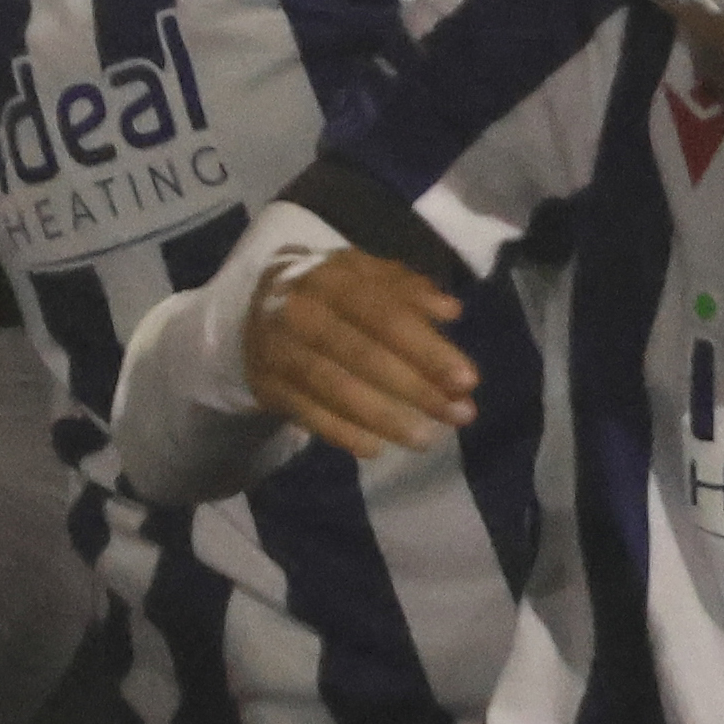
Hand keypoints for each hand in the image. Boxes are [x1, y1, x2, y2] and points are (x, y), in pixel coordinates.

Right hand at [243, 248, 472, 456]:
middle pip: (363, 354)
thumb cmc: (330, 293)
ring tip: (425, 439)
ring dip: (383, 418)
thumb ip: (408, 291)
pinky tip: (374, 448)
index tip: (468, 379)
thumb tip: (450, 311)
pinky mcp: (266, 383)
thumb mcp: (366, 276)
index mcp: (333, 276)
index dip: (427, 349)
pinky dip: (341, 432)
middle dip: (416, 388)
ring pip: (334, 387)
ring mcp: (278, 348)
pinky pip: (307, 413)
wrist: (256, 306)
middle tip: (459, 414)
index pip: (385, 315)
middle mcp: (301, 309)